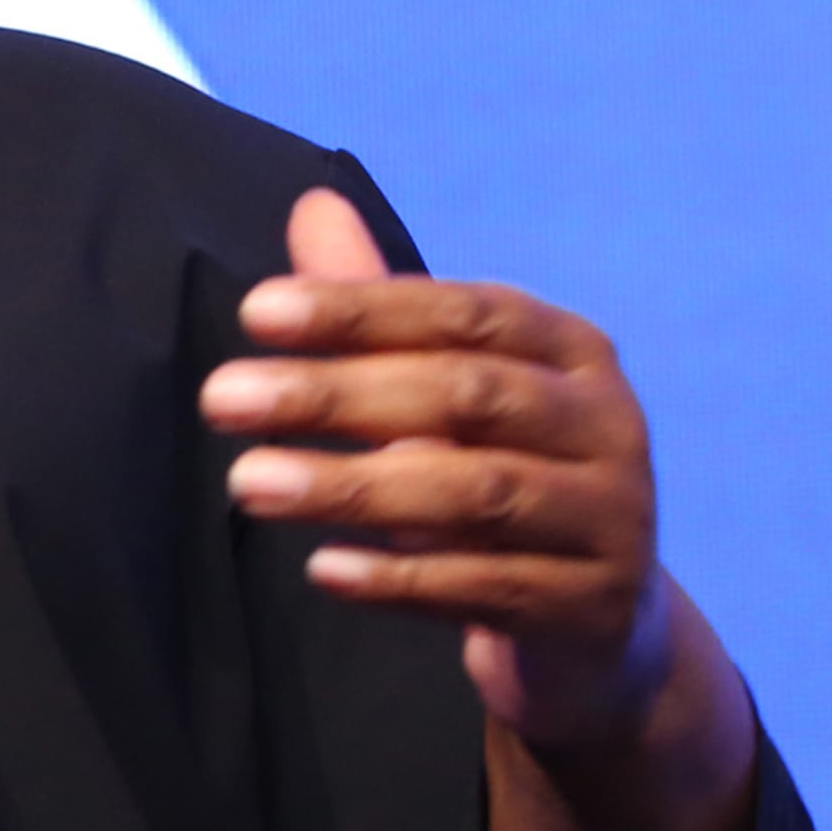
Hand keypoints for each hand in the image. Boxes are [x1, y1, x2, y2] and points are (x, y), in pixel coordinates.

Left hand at [198, 188, 674, 748]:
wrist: (598, 625)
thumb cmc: (504, 472)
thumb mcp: (448, 387)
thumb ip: (380, 306)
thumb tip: (311, 204)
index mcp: (570, 351)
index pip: (462, 314)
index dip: (360, 309)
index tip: (254, 313)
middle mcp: (606, 425)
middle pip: (464, 396)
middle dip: (335, 393)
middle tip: (220, 399)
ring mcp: (611, 521)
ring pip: (474, 495)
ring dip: (352, 487)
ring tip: (247, 482)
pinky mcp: (591, 609)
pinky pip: (486, 587)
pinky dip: (400, 579)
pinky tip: (323, 567)